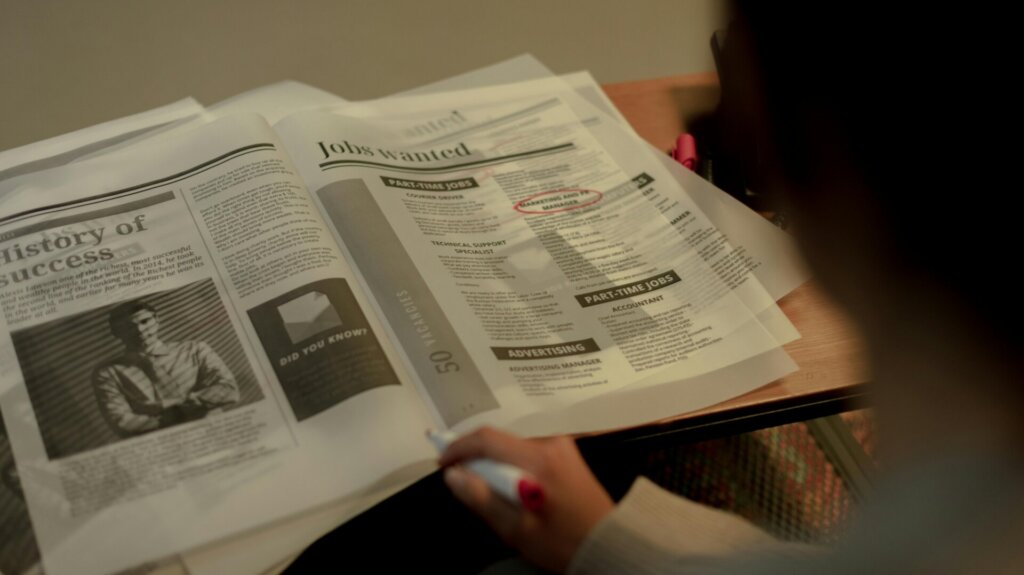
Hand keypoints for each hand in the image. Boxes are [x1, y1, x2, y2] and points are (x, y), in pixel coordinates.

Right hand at [439, 427, 613, 572]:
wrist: (609, 545)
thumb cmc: (565, 542)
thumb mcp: (517, 529)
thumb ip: (482, 499)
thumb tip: (453, 475)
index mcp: (539, 459)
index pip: (487, 439)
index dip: (458, 447)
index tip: (443, 463)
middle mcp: (552, 444)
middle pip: (500, 441)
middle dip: (477, 458)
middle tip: (462, 482)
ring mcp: (562, 448)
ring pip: (513, 448)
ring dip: (495, 464)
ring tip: (491, 493)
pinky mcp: (566, 456)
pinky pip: (528, 454)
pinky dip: (513, 466)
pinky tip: (513, 491)